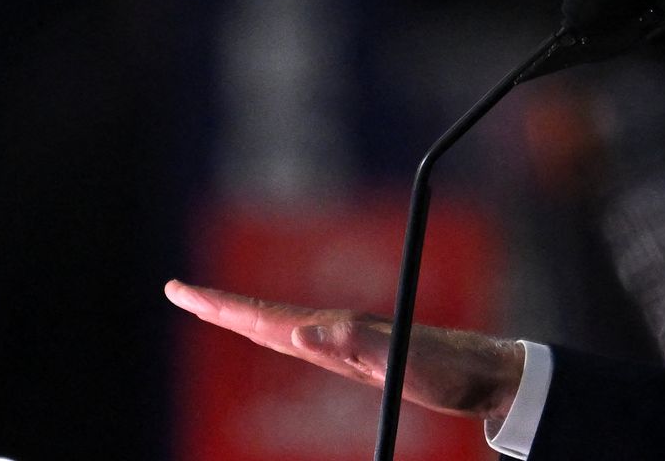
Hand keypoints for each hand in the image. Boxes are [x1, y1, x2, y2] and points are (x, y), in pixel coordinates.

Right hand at [164, 279, 526, 421]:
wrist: (485, 372)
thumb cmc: (448, 369)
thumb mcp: (400, 361)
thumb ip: (353, 344)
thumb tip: (298, 333)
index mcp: (337, 331)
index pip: (266, 316)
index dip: (223, 306)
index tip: (183, 291)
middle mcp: (338, 330)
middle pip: (266, 315)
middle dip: (220, 305)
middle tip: (178, 292)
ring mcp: (348, 342)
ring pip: (282, 327)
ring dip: (244, 317)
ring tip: (213, 310)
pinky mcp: (362, 356)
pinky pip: (305, 343)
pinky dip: (277, 336)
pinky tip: (278, 338)